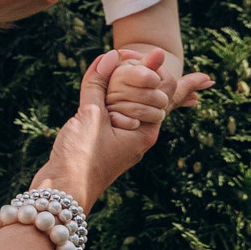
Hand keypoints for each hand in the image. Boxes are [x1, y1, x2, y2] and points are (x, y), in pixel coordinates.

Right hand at [34, 47, 203, 208]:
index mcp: (145, 132)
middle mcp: (137, 139)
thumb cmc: (81, 159)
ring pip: (128, 111)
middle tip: (189, 77)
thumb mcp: (91, 115)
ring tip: (131, 75)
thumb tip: (109, 56)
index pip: (163, 97)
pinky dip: (110, 104)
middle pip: (149, 104)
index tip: (168, 61)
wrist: (61, 193)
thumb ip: (98, 85)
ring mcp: (120, 144)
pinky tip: (100, 99)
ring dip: (129, 93)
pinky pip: (111, 119)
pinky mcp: (102, 147)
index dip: (160, 76)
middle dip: (154, 86)